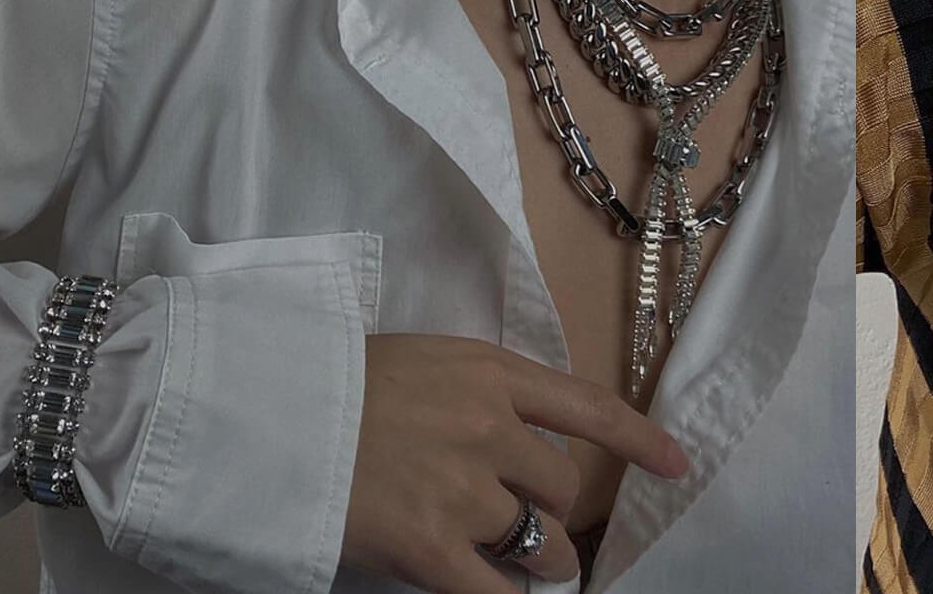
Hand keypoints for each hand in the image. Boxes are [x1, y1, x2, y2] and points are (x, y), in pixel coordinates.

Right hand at [338, 334, 689, 593]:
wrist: (255, 413)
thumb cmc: (322, 383)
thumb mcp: (418, 362)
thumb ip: (473, 395)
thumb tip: (511, 436)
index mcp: (490, 374)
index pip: (589, 409)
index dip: (640, 441)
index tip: (677, 464)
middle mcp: (491, 430)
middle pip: (563, 487)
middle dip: (553, 511)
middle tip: (532, 524)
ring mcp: (464, 491)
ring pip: (540, 541)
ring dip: (541, 559)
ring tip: (529, 566)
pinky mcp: (429, 548)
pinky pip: (494, 591)